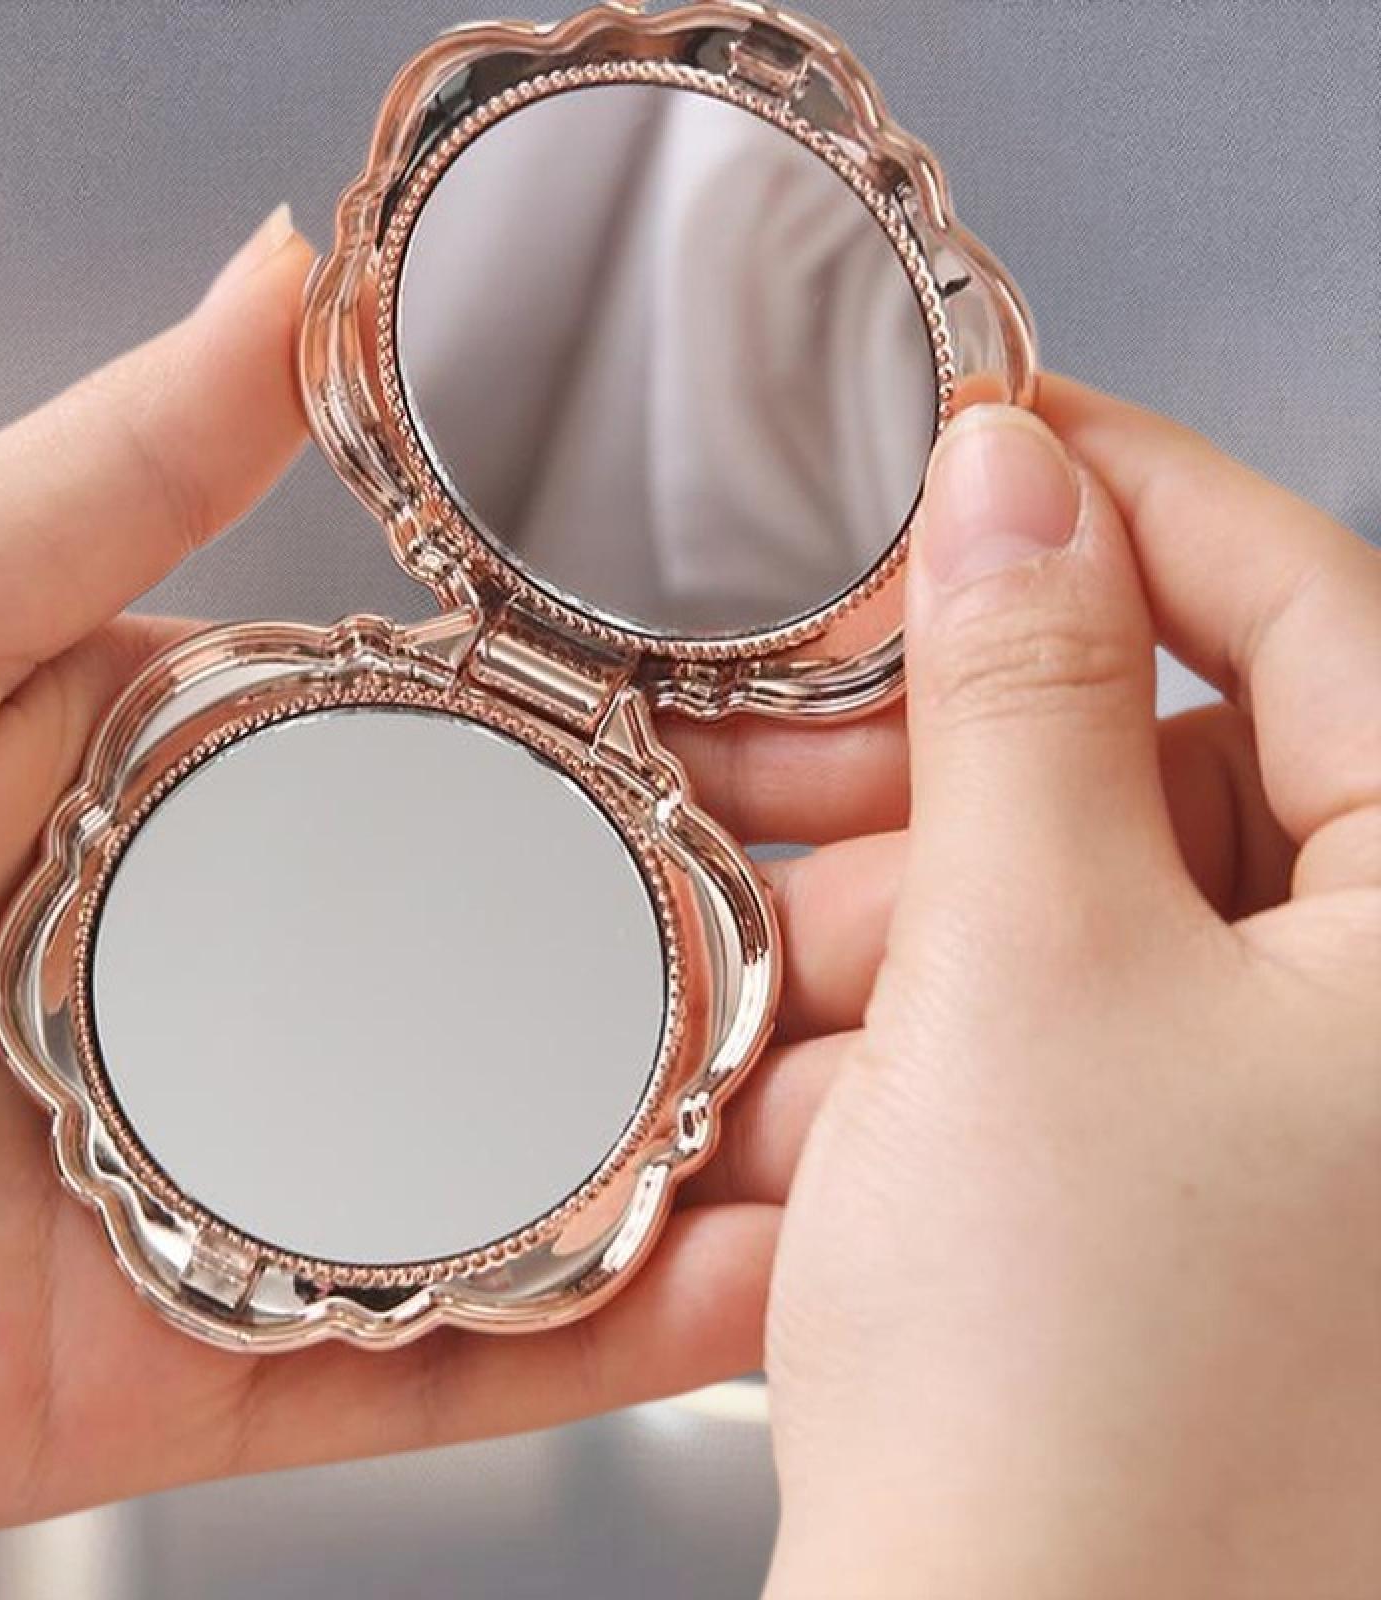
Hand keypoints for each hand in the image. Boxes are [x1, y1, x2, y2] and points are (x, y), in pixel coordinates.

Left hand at [0, 209, 807, 1537]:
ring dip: (746, 1162)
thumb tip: (299, 273)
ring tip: (938, 1136)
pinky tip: (776, 1297)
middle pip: (588, 996)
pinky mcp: (230, 1367)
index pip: (542, 790)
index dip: (716, 773)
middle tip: (978, 954)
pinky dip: (616, 1339)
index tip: (881, 760)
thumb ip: (141, 460)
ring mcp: (284, 1193)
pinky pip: (459, 1362)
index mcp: (257, 808)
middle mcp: (300, 998)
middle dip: (779, 976)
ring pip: (563, 1189)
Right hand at [748, 388, 1380, 1596]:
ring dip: (904, 907)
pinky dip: (915, 1022)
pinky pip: (1029, 1022)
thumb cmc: (1081, 1391)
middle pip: (1168, 760)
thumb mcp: (1032, 971)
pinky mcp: (1157, 1186)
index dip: (1135, 492)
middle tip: (805, 715)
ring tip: (781, 965)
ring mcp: (1276, 1116)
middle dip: (959, 742)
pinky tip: (823, 1088)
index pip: (1318, 604)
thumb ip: (1026, 691)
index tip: (990, 428)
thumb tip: (1012, 483)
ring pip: (1069, 898)